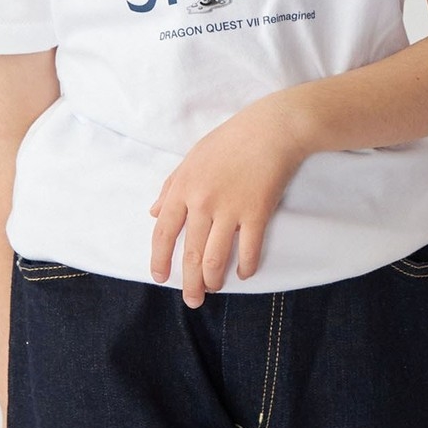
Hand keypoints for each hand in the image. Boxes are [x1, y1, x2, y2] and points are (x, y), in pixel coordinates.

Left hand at [150, 96, 305, 306]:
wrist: (274, 127)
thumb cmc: (233, 137)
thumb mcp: (194, 156)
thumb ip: (172, 185)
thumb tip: (154, 212)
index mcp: (183, 187)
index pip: (162, 233)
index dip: (159, 260)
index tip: (161, 277)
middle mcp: (202, 202)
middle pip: (189, 253)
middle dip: (188, 283)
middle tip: (192, 300)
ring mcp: (230, 209)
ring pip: (214, 258)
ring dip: (213, 280)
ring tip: (215, 288)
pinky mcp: (256, 212)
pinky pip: (248, 250)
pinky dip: (245, 266)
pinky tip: (244, 272)